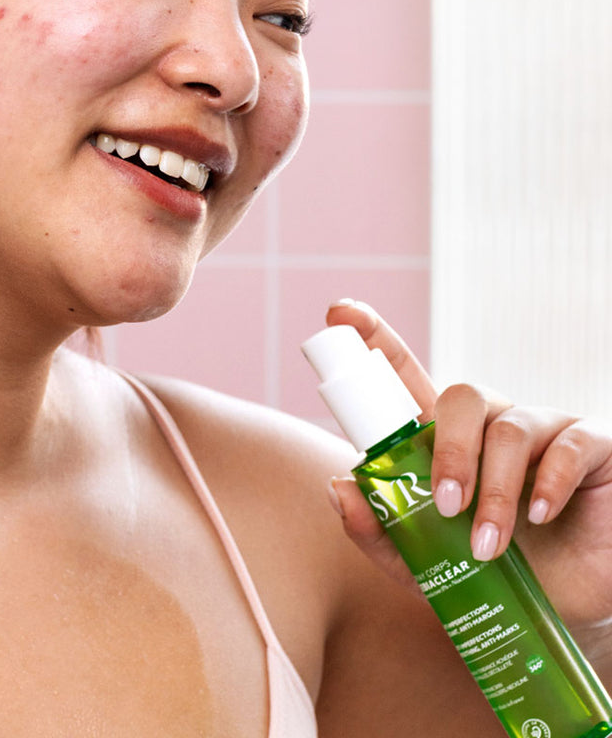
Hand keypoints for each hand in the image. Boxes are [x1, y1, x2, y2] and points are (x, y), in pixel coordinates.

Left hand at [324, 299, 611, 657]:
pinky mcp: (594, 445)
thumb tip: (338, 486)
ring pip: (508, 428)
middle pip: (461, 395)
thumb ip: (377, 531)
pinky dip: (550, 482)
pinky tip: (541, 516)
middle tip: (446, 505)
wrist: (565, 612)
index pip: (406, 375)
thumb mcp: (422, 565)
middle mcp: (490, 422)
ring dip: (494, 489)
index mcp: (443, 439)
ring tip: (487, 544)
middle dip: (449, 450)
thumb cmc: (491, 577)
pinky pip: (569, 444)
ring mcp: (544, 429)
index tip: (339, 311)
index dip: (375, 339)